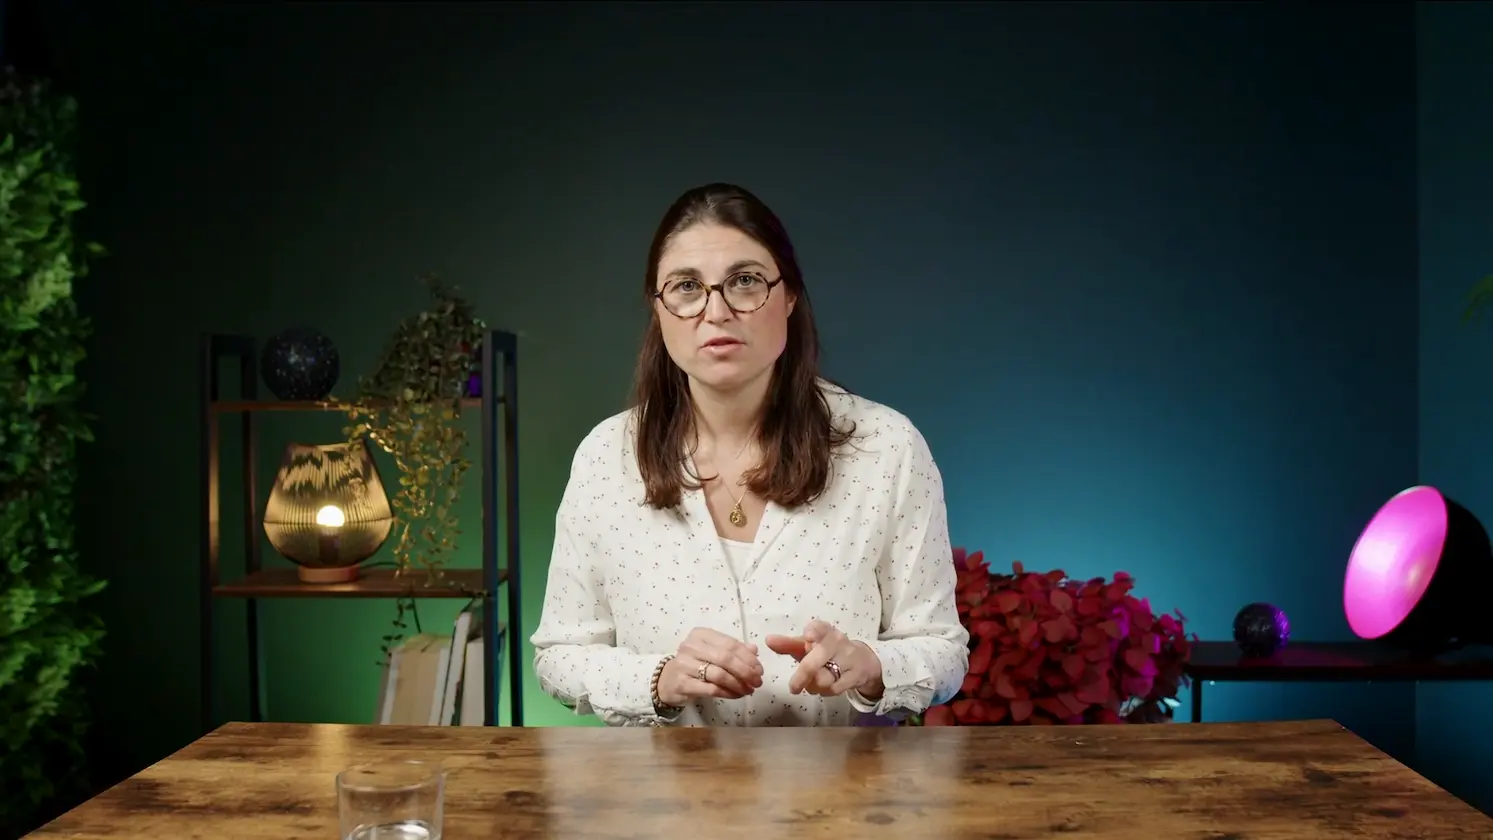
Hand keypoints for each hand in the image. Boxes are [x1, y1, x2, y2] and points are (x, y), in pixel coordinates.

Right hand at [657, 627, 763, 706]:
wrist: (667, 680)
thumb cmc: (694, 664)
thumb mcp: (713, 652)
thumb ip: (733, 649)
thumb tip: (755, 650)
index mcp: (701, 634)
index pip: (730, 644)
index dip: (748, 657)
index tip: (760, 669)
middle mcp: (691, 646)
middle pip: (726, 658)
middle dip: (746, 671)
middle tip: (758, 682)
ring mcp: (685, 664)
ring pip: (719, 674)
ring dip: (738, 684)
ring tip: (749, 690)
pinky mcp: (683, 683)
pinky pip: (711, 689)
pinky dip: (728, 693)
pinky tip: (737, 695)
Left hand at [765, 620, 883, 698]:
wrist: (862, 661)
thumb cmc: (828, 651)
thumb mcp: (808, 645)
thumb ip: (787, 644)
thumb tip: (768, 640)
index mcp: (825, 631)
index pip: (820, 627)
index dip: (814, 631)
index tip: (807, 637)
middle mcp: (837, 641)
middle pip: (817, 660)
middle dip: (802, 676)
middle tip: (793, 688)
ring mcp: (848, 658)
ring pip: (824, 678)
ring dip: (813, 686)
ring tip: (811, 685)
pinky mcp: (855, 674)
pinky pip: (834, 688)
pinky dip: (824, 692)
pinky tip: (824, 688)